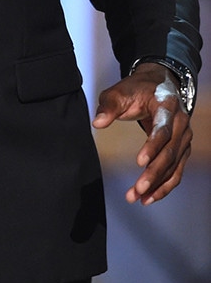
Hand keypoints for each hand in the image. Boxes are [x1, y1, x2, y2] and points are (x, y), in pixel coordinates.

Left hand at [92, 62, 192, 204]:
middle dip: (154, 173)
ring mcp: (184, 137)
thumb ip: (109, 106)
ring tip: (139, 197)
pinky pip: (176, 171)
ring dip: (158, 185)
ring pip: (174, 166)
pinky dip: (164, 186)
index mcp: (167, 106)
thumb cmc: (139, 89)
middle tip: (138, 188)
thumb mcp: (120, 91)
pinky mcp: (182, 149)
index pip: (162, 130)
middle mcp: (181, 123)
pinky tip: (149, 197)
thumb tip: (98, 122)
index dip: (152, 147)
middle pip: (170, 152)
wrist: (159, 84)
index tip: (139, 162)